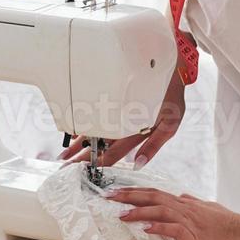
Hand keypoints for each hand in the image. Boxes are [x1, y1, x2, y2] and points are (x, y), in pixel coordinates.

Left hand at [59, 60, 187, 168]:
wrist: (173, 71)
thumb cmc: (172, 97)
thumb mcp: (169, 122)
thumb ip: (154, 145)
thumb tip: (137, 165)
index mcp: (138, 134)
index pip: (115, 152)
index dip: (99, 161)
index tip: (84, 168)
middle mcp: (127, 128)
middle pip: (102, 145)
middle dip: (85, 155)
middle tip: (67, 163)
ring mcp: (121, 118)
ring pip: (99, 133)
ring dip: (82, 143)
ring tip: (66, 152)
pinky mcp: (118, 105)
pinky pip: (99, 117)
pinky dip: (86, 125)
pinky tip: (74, 132)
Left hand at [109, 187, 239, 239]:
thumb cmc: (231, 225)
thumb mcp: (210, 209)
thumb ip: (194, 203)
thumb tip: (181, 196)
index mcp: (186, 204)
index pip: (156, 193)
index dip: (135, 191)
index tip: (117, 191)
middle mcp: (185, 208)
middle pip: (152, 197)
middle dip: (128, 196)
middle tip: (108, 195)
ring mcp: (189, 221)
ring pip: (159, 210)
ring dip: (138, 211)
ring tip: (120, 213)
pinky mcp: (194, 236)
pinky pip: (172, 228)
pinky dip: (157, 226)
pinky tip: (144, 227)